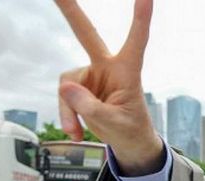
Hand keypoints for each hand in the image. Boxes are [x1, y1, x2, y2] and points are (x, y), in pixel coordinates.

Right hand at [55, 0, 163, 175]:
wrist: (127, 143)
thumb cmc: (131, 130)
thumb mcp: (115, 123)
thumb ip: (91, 107)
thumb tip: (65, 87)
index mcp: (129, 71)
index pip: (136, 41)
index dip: (140, 19)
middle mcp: (108, 67)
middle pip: (87, 34)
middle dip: (71, 10)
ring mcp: (92, 76)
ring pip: (67, 85)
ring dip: (69, 110)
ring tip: (77, 130)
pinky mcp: (79, 86)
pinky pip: (64, 97)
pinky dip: (67, 115)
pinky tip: (76, 130)